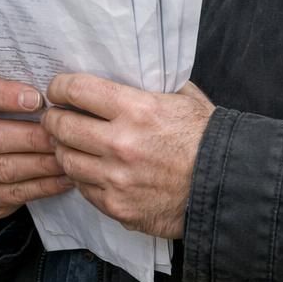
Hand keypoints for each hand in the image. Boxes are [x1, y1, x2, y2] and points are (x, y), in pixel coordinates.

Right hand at [0, 76, 70, 219]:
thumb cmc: (0, 118)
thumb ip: (19, 91)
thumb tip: (60, 92)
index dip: (7, 96)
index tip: (38, 99)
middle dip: (33, 137)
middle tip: (63, 135)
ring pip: (4, 168)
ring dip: (42, 164)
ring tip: (68, 156)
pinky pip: (13, 193)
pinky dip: (44, 186)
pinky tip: (65, 178)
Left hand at [43, 75, 213, 238]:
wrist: (229, 189)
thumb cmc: (208, 140)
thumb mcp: (184, 99)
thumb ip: (151, 86)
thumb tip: (127, 74)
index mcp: (136, 110)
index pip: (76, 90)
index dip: (59, 87)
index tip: (58, 90)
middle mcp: (120, 143)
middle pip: (61, 126)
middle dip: (54, 119)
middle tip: (56, 118)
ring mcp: (116, 178)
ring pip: (66, 160)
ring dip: (64, 150)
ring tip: (70, 145)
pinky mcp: (118, 207)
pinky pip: (83, 189)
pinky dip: (82, 178)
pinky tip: (91, 171)